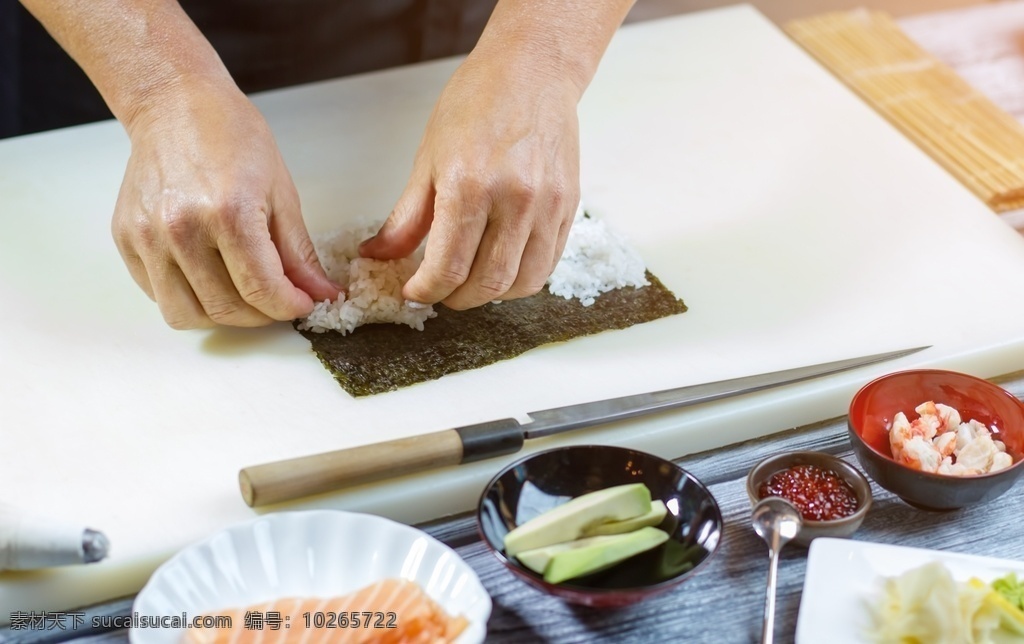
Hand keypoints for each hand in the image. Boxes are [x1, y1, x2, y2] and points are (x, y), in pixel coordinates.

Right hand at [112, 85, 338, 328]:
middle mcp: (182, 229)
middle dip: (261, 315)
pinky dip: (188, 297)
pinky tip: (208, 275)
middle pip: (225, 309)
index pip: (262, 291)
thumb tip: (321, 293)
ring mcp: (147, 236)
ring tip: (241, 293)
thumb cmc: (232, 136)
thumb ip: (299, 252)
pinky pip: (158, 295)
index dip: (289, 307)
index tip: (302, 304)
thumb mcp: (281, 191)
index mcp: (229, 213)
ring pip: (186, 314)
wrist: (174, 104)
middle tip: (276, 299)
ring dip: (222, 316)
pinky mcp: (126, 239)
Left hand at [358, 48, 580, 308]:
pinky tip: (502, 265)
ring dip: (493, 294)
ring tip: (472, 281)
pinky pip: (547, 263)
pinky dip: (522, 278)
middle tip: (441, 291)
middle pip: (487, 283)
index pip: (448, 267)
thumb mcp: (428, 158)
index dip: (426, 291)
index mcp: (470, 186)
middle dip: (457, 298)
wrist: (532, 71)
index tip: (415, 291)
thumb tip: (378, 254)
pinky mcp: (568, 207)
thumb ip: (406, 217)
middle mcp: (514, 200)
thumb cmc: (478, 103)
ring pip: (522, 283)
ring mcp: (547, 206)